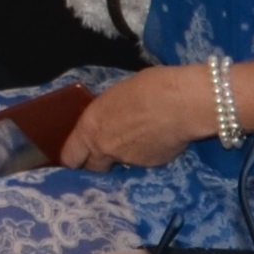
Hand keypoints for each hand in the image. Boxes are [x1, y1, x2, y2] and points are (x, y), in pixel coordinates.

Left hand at [51, 62, 210, 168]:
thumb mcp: (116, 95)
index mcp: (91, 128)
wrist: (183, 103)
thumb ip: (107, 114)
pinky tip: (159, 137)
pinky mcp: (151, 165)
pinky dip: (147, 153)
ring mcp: (128, 160)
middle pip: (93, 166)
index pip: (70, 156)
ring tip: (140, 136)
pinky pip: (143, 162)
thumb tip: (112, 119)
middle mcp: (105, 148)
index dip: (73, 156)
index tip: (78, 152)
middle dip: (98, 159)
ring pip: (120, 164)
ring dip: (124, 155)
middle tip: (108, 146)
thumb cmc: (149, 86)